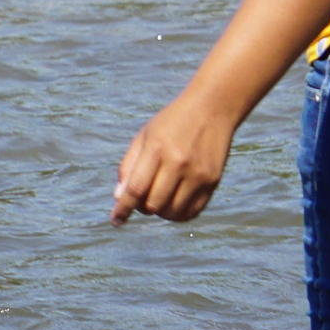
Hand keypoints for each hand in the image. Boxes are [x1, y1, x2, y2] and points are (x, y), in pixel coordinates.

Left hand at [111, 91, 240, 223]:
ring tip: (158, 199)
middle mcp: (179, 163)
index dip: (123, 209)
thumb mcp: (144, 136)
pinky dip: (178, 214)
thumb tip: (119, 198)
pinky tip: (173, 204)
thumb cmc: (171, 123)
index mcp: (157, 148)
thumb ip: (129, 166)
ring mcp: (198, 174)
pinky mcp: (213, 181)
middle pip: (153, 204)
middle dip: (142, 208)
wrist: (212, 108)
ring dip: (160, 212)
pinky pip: (192, 212)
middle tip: (141, 199)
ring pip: (172, 213)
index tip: (115, 221)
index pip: (135, 189)